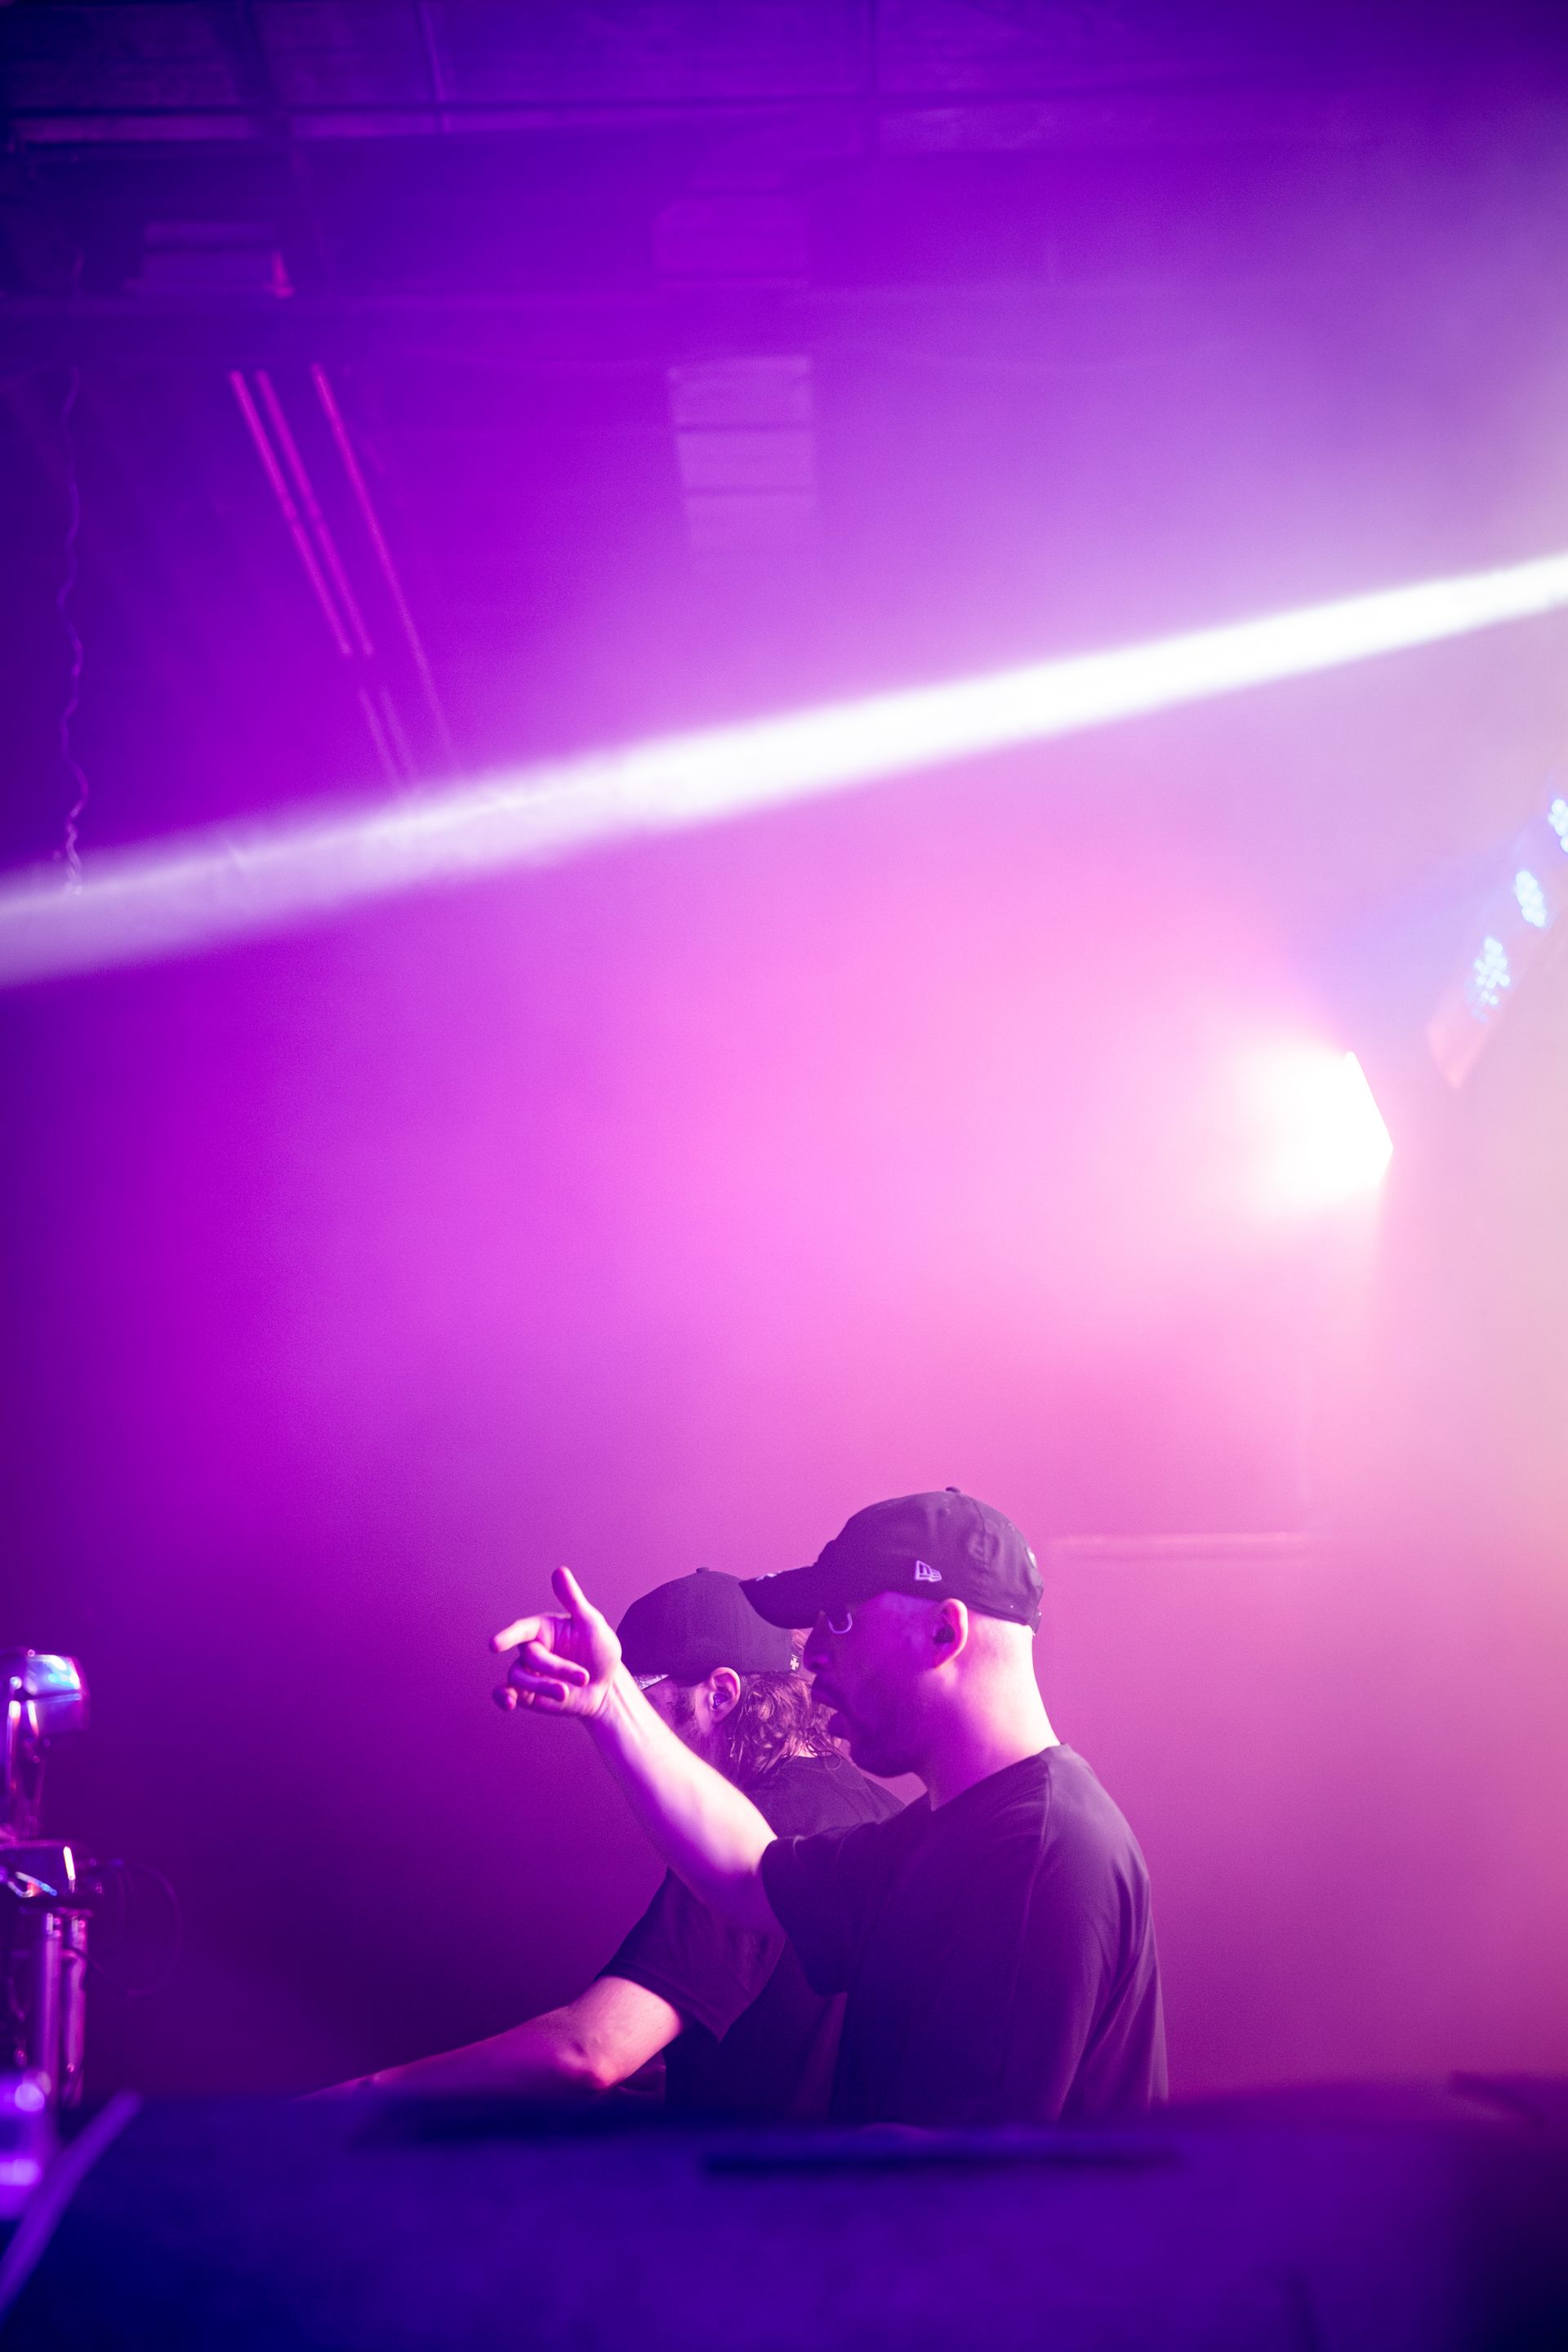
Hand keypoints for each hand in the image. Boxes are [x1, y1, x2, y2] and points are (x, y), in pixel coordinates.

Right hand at [492, 1566, 621, 1721]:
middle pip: (530, 1657)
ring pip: (518, 1677)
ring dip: (542, 1687)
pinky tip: (508, 1703)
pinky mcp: (527, 1694)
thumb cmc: (600, 1650)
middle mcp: (532, 1648)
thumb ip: (573, 1600)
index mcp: (543, 1628)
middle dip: (556, 1669)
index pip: (521, 1629)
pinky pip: (507, 1694)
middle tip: (583, 1677)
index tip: (494, 1646)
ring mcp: (529, 1672)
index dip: (508, 1636)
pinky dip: (502, 1698)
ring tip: (565, 1693)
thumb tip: (559, 1570)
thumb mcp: (591, 1624)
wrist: (607, 1687)